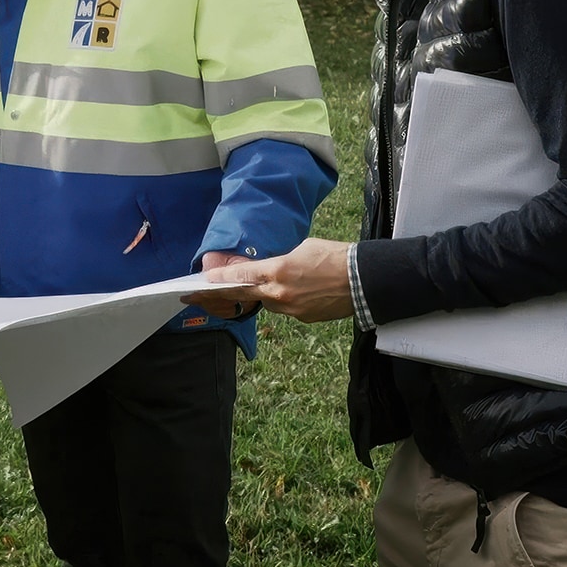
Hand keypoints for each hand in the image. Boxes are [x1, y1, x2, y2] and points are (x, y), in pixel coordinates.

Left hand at [189, 237, 354, 323]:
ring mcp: (292, 310)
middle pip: (246, 294)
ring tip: (278, 283)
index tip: (203, 280)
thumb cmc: (335, 257)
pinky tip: (302, 290)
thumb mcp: (302, 248)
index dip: (220, 278)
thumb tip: (270, 268)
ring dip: (266, 294)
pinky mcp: (304, 318)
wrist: (365, 280)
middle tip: (201, 296)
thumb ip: (279, 260)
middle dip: (224, 294)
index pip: (241, 276)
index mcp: (278, 271)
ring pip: (269, 302)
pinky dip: (287, 300)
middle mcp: (280, 294)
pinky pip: (287, 309)